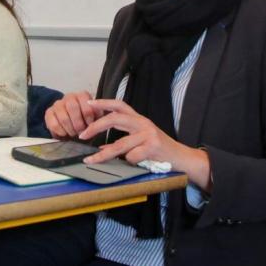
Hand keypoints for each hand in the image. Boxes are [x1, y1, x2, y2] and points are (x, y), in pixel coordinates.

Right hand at [44, 91, 103, 138]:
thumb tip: (96, 124)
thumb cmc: (84, 119)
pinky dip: (61, 132)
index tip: (90, 125)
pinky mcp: (49, 112)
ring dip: (70, 129)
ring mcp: (58, 104)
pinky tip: (65, 134)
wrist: (70, 120)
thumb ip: (97, 118)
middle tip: (81, 132)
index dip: (89, 117)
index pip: (87, 104)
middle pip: (73, 108)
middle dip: (78, 124)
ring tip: (73, 134)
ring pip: (64, 117)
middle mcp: (69, 96)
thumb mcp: (94, 117)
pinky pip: (54, 124)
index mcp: (82, 95)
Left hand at [79, 99, 211, 189]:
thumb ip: (124, 139)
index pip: (119, 105)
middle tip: (82, 135)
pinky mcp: (153, 147)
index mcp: (139, 119)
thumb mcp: (141, 139)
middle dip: (96, 126)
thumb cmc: (159, 150)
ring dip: (104, 154)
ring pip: (119, 144)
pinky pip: (131, 156)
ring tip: (92, 160)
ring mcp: (148, 134)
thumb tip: (100, 148)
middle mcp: (143, 123)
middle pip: (114, 119)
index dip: (103, 102)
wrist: (182, 158)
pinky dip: (128, 162)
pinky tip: (135, 163)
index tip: (88, 103)